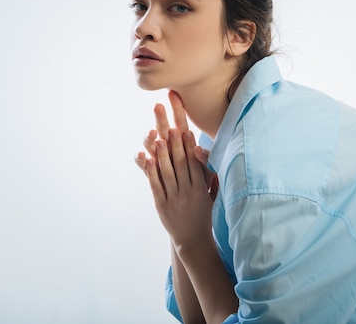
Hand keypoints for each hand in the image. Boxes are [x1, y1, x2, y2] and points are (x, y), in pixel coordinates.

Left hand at [134, 91, 216, 246]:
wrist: (194, 240)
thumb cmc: (203, 213)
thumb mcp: (210, 193)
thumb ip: (207, 173)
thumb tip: (202, 151)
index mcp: (200, 184)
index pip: (193, 157)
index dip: (187, 139)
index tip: (183, 122)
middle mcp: (188, 188)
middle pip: (179, 157)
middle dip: (172, 135)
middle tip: (166, 115)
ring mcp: (174, 196)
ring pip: (167, 169)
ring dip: (161, 149)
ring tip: (155, 130)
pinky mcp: (162, 204)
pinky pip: (155, 184)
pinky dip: (150, 170)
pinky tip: (146, 155)